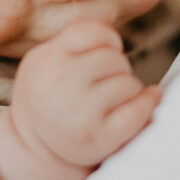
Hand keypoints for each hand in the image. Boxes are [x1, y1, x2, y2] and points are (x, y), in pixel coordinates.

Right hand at [0, 20, 160, 179]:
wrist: (32, 147)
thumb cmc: (50, 94)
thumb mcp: (46, 59)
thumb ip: (76, 40)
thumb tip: (117, 41)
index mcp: (46, 60)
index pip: (91, 32)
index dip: (107, 39)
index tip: (105, 51)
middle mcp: (60, 84)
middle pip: (114, 58)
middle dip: (116, 67)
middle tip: (103, 82)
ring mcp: (79, 113)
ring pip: (129, 83)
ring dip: (127, 88)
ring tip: (109, 99)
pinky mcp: (98, 138)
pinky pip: (138, 111)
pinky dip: (147, 104)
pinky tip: (144, 102)